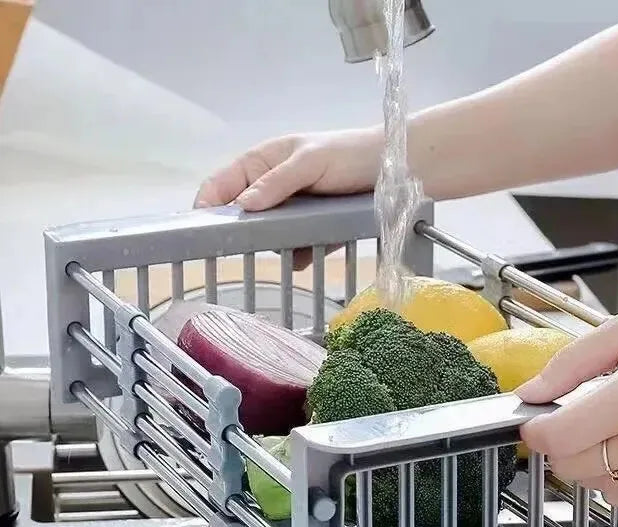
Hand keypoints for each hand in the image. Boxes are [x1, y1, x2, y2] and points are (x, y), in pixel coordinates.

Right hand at [194, 127, 382, 267]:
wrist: (392, 168)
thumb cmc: (347, 153)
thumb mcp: (309, 161)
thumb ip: (277, 182)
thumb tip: (244, 205)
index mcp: (259, 164)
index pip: (219, 186)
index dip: (206, 208)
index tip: (202, 231)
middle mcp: (269, 190)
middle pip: (240, 217)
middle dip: (241, 233)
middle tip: (245, 247)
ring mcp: (290, 214)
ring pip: (266, 237)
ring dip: (274, 246)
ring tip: (287, 247)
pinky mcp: (311, 233)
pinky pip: (295, 251)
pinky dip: (298, 257)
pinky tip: (304, 258)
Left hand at [517, 301, 617, 507]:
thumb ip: (571, 363)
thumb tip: (529, 394)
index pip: (559, 437)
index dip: (536, 430)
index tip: (536, 418)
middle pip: (569, 466)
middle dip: (558, 443)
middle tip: (574, 416)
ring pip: (592, 485)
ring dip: (586, 461)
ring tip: (612, 427)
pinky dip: (613, 478)